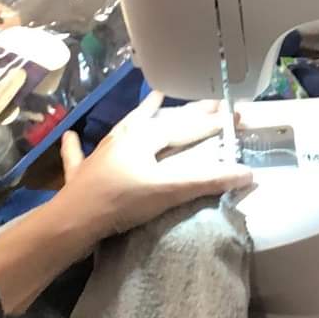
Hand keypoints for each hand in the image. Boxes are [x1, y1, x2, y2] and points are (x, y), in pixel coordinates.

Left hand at [57, 91, 252, 242]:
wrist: (73, 220)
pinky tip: (71, 137)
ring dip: (139, 112)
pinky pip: (78, 154)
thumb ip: (207, 182)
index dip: (213, 122)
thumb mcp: (169, 192)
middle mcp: (123, 137)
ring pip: (125, 126)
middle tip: (208, 102)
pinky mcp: (82, 173)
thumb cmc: (122, 201)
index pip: (186, 126)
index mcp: (145, 137)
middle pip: (160, 120)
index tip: (235, 113)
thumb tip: (247, 173)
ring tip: (153, 97)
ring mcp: (100, 153)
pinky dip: (76, 146)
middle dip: (186, 112)